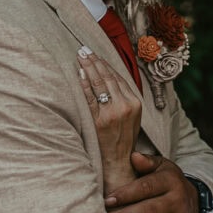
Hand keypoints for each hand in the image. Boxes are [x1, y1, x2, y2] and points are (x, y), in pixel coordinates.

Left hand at [78, 49, 141, 189]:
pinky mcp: (100, 121)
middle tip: (84, 50)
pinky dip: (84, 85)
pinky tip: (78, 75)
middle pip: (108, 78)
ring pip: (99, 85)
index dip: (106, 64)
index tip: (96, 54)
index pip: (118, 78)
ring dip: (88, 68)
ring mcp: (112, 113)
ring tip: (79, 57)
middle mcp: (126, 106)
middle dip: (95, 62)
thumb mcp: (130, 116)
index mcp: (135, 103)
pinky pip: (90, 99)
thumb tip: (109, 78)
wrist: (120, 162)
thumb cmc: (123, 139)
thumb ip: (123, 98)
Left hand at [105, 151, 199, 212]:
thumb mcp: (161, 166)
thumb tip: (134, 156)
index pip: (146, 187)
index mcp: (170, 181)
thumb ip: (146, 162)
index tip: (107, 201)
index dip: (126, 194)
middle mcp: (177, 202)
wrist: (191, 198)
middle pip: (149, 211)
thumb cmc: (166, 180)